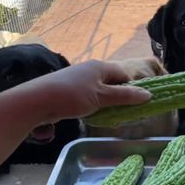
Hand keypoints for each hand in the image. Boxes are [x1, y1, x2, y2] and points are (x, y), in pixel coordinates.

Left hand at [14, 59, 151, 122]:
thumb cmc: (72, 96)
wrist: (36, 101)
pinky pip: (87, 98)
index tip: (136, 105)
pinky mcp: (67, 91)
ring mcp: (77, 80)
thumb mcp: (102, 97)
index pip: (124, 76)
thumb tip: (148, 94)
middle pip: (111, 84)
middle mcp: (89, 70)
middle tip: (123, 114)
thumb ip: (125, 97)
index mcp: (100, 67)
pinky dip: (92, 107)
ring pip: (99, 92)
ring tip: (106, 117)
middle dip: (118, 99)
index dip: (131, 89)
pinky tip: (89, 117)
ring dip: (105, 104)